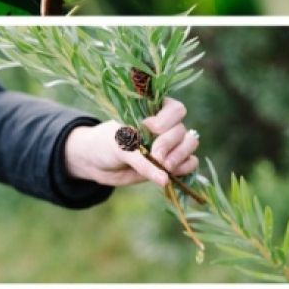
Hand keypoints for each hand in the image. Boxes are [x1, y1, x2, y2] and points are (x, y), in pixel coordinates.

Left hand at [64, 101, 198, 192]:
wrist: (98, 161)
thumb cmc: (107, 144)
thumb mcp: (120, 147)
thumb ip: (142, 161)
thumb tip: (165, 179)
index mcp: (155, 110)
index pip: (176, 109)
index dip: (166, 120)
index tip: (148, 128)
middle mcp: (166, 125)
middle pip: (183, 130)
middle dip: (169, 144)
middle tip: (155, 156)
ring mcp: (171, 143)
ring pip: (190, 144)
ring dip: (179, 156)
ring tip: (164, 166)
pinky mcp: (172, 162)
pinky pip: (190, 162)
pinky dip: (184, 168)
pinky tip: (170, 173)